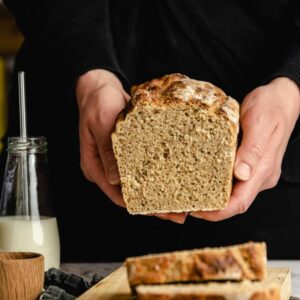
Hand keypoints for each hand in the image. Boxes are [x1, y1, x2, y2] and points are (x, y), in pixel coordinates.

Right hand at [76, 69, 186, 222]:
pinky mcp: (126, 154)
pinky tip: (173, 179)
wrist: (100, 88)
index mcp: (95, 166)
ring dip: (158, 193)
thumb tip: (116, 178)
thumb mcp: (101, 122)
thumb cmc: (99, 101)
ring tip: (182, 202)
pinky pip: (143, 169)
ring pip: (139, 184)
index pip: (117, 194)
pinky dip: (157, 176)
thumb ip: (108, 149)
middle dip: (154, 205)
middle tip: (179, 213)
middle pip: (131, 194)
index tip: (161, 212)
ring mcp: (116, 162)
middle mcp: (106, 169)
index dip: (139, 206)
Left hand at [191, 77, 299, 220]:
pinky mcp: (250, 164)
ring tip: (190, 195)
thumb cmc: (271, 106)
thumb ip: (251, 150)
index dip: (217, 212)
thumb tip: (241, 174)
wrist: (282, 98)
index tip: (196, 211)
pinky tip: (201, 180)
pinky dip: (217, 185)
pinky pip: (233, 181)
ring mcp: (256, 171)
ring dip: (212, 199)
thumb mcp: (260, 123)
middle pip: (234, 202)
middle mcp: (260, 176)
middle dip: (210, 209)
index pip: (240, 202)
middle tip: (185, 205)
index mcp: (264, 170)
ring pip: (233, 193)